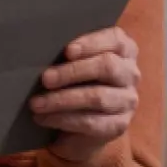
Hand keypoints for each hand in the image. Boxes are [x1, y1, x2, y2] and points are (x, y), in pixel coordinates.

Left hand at [30, 26, 140, 162]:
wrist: (77, 122)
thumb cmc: (70, 80)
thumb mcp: (69, 61)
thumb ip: (66, 53)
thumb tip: (41, 47)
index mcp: (123, 50)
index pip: (116, 40)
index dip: (92, 43)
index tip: (67, 51)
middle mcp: (130, 74)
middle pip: (107, 67)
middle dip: (72, 72)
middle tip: (45, 78)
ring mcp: (127, 101)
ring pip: (98, 97)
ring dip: (62, 100)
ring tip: (36, 103)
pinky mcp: (118, 125)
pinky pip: (92, 122)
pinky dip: (64, 119)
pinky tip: (44, 118)